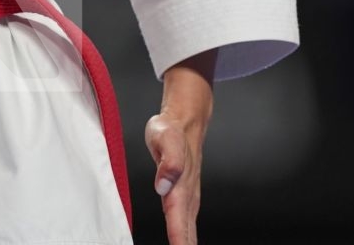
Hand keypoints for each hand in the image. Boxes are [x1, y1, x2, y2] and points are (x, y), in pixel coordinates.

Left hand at [148, 49, 214, 244]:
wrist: (184, 120)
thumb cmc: (170, 129)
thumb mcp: (165, 136)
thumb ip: (168, 160)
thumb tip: (164, 184)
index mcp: (180, 184)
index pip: (178, 218)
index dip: (178, 237)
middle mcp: (186, 194)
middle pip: (186, 229)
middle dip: (185, 244)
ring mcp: (188, 196)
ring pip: (188, 228)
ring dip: (187, 242)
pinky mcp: (185, 196)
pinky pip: (185, 222)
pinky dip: (185, 237)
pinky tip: (184, 242)